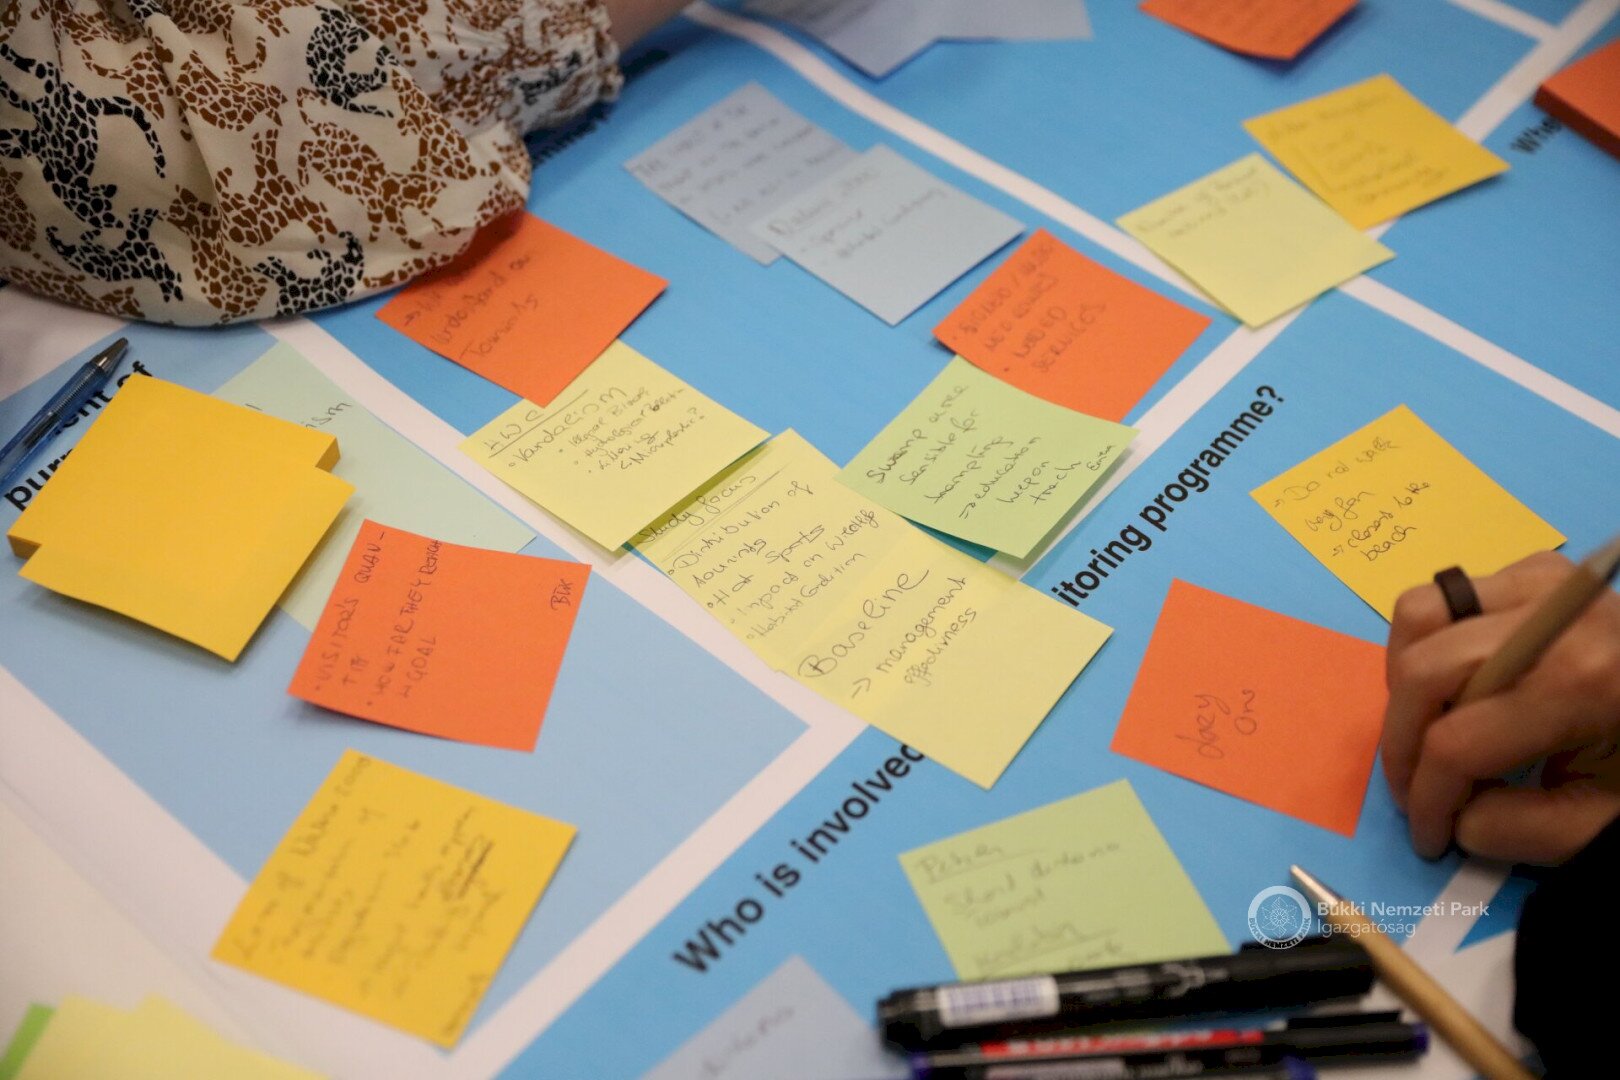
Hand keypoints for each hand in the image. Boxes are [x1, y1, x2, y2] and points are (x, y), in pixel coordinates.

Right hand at [1382, 551, 1619, 862]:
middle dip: (1401, 744)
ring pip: (1420, 616)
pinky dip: (1432, 643)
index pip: (1455, 742)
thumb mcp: (1604, 819)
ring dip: (1407, 683)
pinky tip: (1459, 687)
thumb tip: (1455, 820)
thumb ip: (1523, 830)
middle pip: (1422, 673)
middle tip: (1414, 790)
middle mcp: (1551, 617)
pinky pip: (1446, 597)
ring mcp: (1539, 582)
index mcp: (1581, 682)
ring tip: (1430, 727)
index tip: (1429, 837)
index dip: (1426, 799)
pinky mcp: (1532, 573)